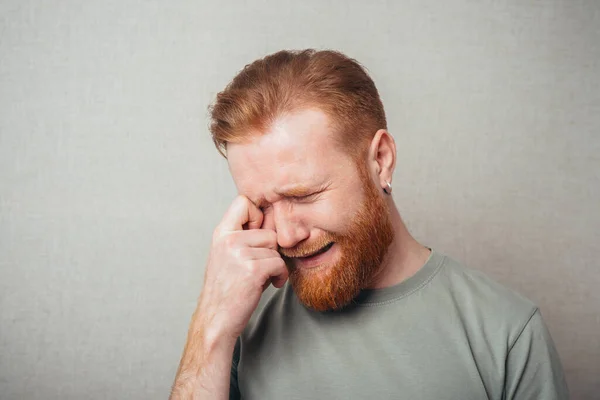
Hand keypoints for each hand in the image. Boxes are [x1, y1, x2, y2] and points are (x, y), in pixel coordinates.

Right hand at [197, 195, 287, 341]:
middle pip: (268, 231)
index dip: (258, 216)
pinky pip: (279, 264)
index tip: (257, 235)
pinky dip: (279, 276)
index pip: (244, 201)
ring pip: (276, 249)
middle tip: (259, 266)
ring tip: (261, 278)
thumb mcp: (227, 255)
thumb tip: (273, 220)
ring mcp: (239, 254)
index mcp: (221, 233)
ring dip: (275, 265)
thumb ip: (243, 236)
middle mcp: (228, 239)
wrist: (216, 320)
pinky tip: (269, 284)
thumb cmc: (226, 289)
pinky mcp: (252, 269)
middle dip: (270, 251)